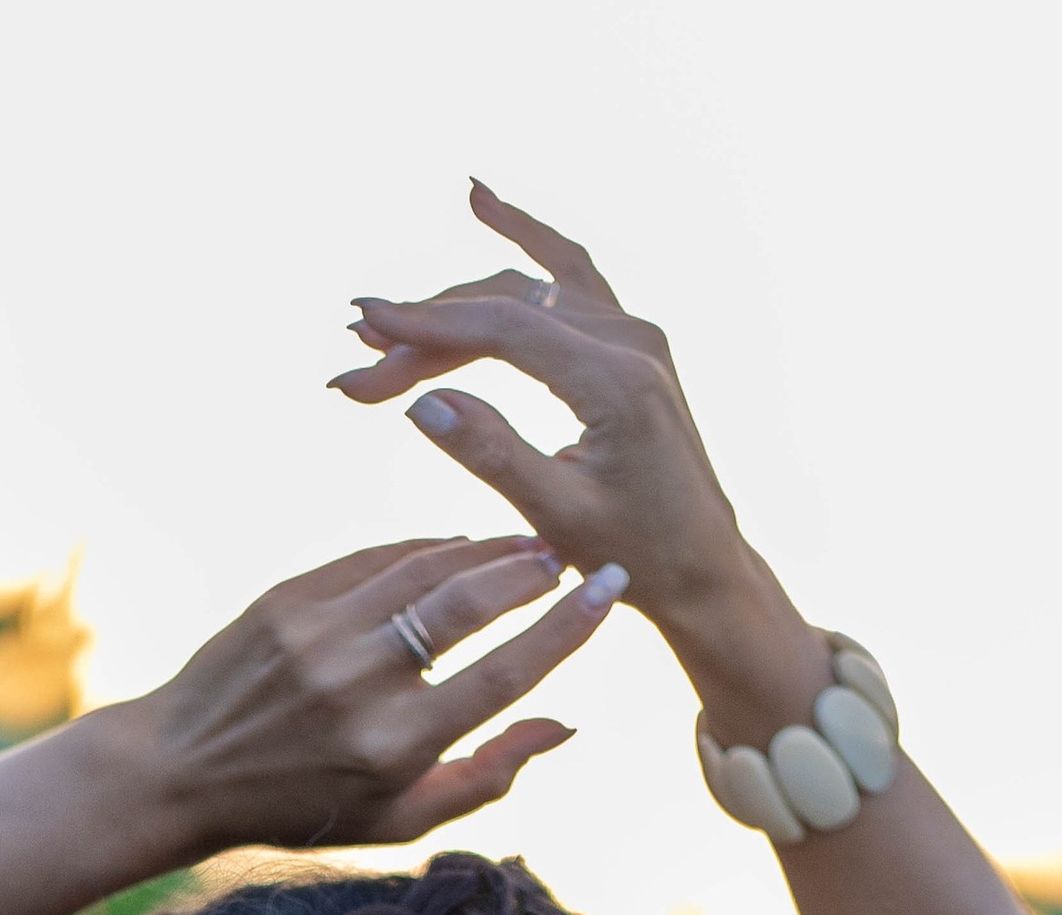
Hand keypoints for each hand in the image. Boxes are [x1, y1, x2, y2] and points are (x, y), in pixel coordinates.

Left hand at [124, 534, 621, 859]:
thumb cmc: (304, 805)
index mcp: (396, 747)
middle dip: (530, 571)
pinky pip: (376, 558)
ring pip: (425, 568)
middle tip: (567, 556)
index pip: (503, 674)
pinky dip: (425, 550)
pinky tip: (456, 549)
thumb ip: (488, 777)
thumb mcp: (400, 820)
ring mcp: (320, 634)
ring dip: (485, 550)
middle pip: (469, 604)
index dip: (565, 627)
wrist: (184, 770)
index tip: (610, 588)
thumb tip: (565, 724)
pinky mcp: (289, 598)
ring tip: (525, 546)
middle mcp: (360, 684)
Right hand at [333, 188, 780, 673]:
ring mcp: (634, 333)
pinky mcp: (629, 340)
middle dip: (428, 330)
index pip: (505, 329)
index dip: (428, 325)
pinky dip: (521, 241)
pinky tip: (478, 201)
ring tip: (387, 321)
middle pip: (507, 307)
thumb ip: (491, 455)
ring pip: (527, 292)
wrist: (704, 566)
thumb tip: (421, 402)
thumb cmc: (636, 556)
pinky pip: (567, 274)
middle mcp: (630, 341)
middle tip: (357, 357)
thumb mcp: (558, 519)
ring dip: (455, 306)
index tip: (364, 325)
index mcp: (616, 383)